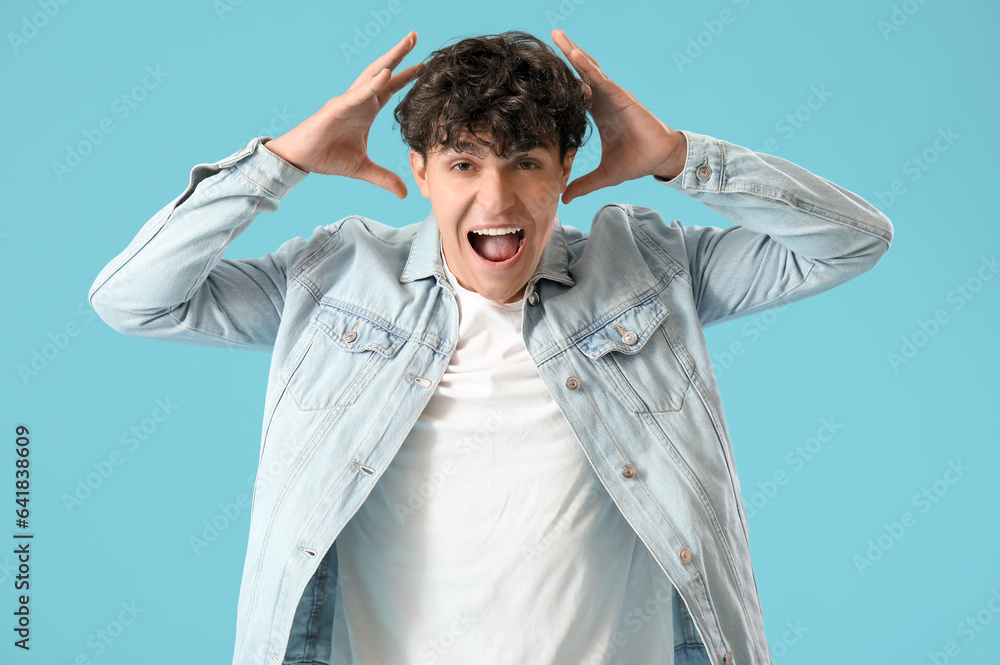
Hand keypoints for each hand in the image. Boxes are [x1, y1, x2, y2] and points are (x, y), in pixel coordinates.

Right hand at [265, 32, 424, 198]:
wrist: (301, 160)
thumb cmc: (327, 157)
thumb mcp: (363, 169)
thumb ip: (384, 178)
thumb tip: (404, 193)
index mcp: (366, 111)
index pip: (390, 88)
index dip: (407, 77)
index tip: (425, 66)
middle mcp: (358, 101)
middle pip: (382, 73)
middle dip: (399, 55)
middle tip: (415, 37)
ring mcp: (347, 102)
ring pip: (371, 75)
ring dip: (389, 59)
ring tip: (406, 45)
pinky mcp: (335, 108)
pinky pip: (357, 94)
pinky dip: (372, 84)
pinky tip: (386, 73)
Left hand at [551, 29, 687, 203]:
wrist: (659, 159)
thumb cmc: (635, 162)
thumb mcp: (603, 175)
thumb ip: (583, 183)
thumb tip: (564, 198)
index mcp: (598, 114)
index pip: (575, 94)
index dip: (561, 83)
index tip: (543, 72)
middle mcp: (604, 100)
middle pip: (581, 75)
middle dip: (566, 55)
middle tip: (550, 37)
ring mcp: (612, 96)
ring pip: (589, 70)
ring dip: (573, 53)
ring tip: (557, 36)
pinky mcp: (621, 97)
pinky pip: (601, 79)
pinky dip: (587, 67)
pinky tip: (575, 54)